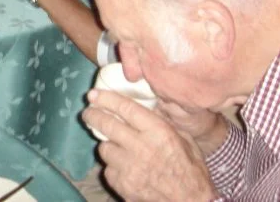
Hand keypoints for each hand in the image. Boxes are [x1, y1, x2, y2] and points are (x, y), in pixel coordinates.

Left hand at [82, 89, 217, 201]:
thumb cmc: (191, 171)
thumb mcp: (184, 140)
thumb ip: (163, 121)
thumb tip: (148, 104)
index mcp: (158, 131)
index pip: (125, 108)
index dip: (106, 99)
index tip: (93, 94)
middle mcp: (141, 147)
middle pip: (107, 125)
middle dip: (93, 115)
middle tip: (88, 112)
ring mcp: (129, 167)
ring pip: (104, 148)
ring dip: (107, 145)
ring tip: (115, 146)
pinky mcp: (122, 184)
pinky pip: (108, 169)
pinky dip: (113, 166)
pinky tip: (123, 167)